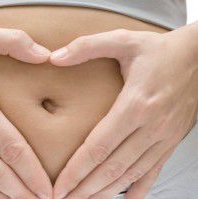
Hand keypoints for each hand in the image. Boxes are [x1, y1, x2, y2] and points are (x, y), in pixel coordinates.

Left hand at [50, 24, 197, 198]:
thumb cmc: (158, 50)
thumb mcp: (123, 40)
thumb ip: (87, 46)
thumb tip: (54, 57)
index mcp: (135, 104)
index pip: (99, 146)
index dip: (76, 170)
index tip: (59, 185)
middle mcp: (150, 127)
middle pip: (112, 168)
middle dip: (85, 188)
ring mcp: (163, 138)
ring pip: (130, 174)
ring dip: (106, 192)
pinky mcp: (171, 141)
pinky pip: (153, 172)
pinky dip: (138, 189)